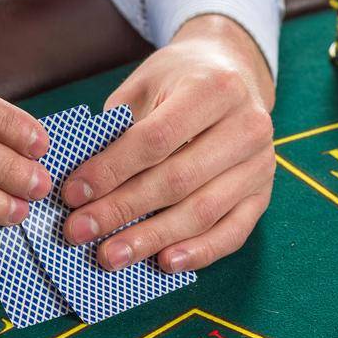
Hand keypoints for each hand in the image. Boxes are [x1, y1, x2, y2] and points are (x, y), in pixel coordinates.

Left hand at [60, 14, 275, 272]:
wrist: (236, 73)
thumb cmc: (180, 81)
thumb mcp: (147, 85)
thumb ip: (119, 128)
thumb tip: (84, 185)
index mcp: (215, 89)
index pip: (156, 139)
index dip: (112, 170)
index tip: (73, 194)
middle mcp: (247, 127)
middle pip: (178, 180)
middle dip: (123, 210)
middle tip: (81, 232)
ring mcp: (260, 165)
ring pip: (203, 212)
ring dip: (152, 239)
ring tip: (112, 256)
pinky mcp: (263, 195)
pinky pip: (232, 233)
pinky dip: (198, 252)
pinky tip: (164, 263)